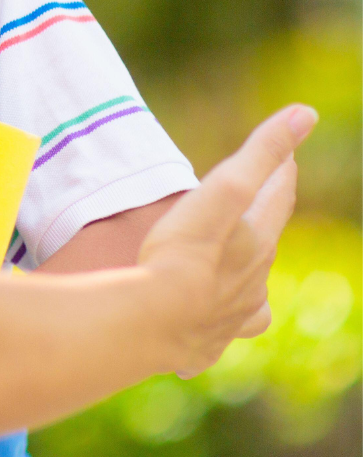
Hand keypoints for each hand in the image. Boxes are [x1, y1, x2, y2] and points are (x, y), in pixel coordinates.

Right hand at [138, 104, 315, 376]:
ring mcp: (232, 315)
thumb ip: (261, 153)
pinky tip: (211, 327)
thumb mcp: (222, 191)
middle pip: (264, 245)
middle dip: (261, 223)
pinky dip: (219, 323)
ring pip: (250, 292)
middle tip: (253, 205)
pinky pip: (220, 332)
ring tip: (237, 270)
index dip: (280, 172)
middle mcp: (254, 281)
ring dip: (245, 276)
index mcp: (258, 242)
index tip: (284, 156)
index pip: (277, 199)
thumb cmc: (182, 253)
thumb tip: (305, 113)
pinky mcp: (204, 342)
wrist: (153, 320)